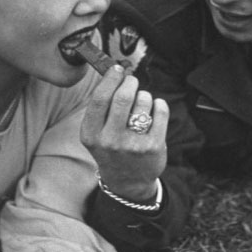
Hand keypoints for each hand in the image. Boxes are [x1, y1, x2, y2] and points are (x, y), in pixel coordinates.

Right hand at [80, 65, 167, 200]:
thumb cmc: (112, 149)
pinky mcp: (153, 146)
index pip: (100, 98)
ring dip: (144, 97)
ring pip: (143, 101)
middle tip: (132, 81)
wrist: (128, 182)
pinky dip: (159, 105)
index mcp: (91, 135)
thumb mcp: (96, 133)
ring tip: (141, 107)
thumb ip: (102, 105)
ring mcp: (133, 144)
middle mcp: (110, 141)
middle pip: (123, 97)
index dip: (110, 79)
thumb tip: (116, 72)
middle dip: (130, 82)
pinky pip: (160, 110)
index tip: (117, 69)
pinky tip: (154, 111)